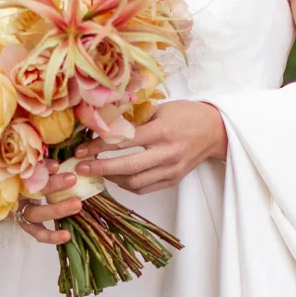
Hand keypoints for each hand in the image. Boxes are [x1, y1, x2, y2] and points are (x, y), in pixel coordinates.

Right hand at [16, 167, 83, 246]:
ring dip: (56, 210)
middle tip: (73, 179)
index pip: (27, 174)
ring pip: (36, 214)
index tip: (57, 165)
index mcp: (15, 181)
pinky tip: (67, 236)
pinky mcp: (28, 227)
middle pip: (32, 192)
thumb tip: (57, 165)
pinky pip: (39, 234)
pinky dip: (52, 236)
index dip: (42, 170)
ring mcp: (21, 214)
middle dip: (53, 185)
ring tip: (77, 205)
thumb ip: (43, 167)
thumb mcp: (35, 171)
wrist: (16, 198)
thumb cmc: (30, 180)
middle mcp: (15, 198)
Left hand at [74, 100, 226, 194]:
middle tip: (81, 168)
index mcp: (162, 131)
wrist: (214, 131)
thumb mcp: (160, 108)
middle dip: (100, 168)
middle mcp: (167, 153)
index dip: (99, 147)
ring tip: (98, 171)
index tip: (81, 150)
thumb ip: (134, 118)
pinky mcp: (173, 180)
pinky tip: (117, 177)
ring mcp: (171, 170)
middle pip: (127, 167)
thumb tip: (103, 123)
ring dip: (112, 178)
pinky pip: (144, 188)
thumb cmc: (186, 115)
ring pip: (134, 182)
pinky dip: (127, 185)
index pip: (124, 142)